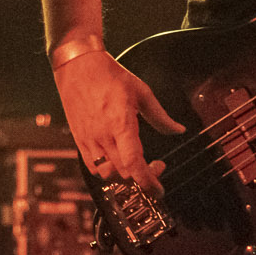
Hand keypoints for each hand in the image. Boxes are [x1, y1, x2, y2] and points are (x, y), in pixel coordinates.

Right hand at [54, 50, 183, 195]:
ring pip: (108, 174)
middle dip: (143, 177)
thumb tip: (177, 130)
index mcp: (120, 122)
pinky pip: (92, 167)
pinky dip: (107, 172)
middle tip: (156, 166)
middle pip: (124, 173)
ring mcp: (88, 139)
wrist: (78, 65)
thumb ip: (160, 116)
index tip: (159, 189)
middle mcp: (102, 134)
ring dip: (125, 176)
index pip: (133, 162)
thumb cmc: (108, 75)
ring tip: (135, 165)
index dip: (148, 181)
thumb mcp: (141, 91)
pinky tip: (117, 161)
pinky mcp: (79, 139)